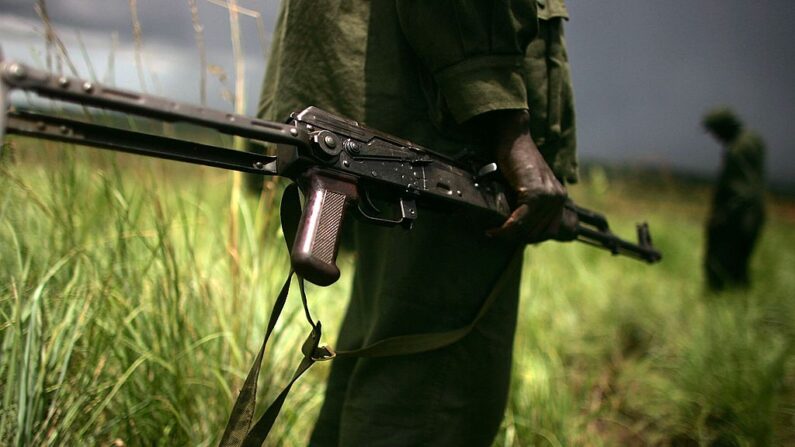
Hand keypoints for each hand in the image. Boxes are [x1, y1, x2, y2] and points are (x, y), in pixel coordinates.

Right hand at [471, 109, 568, 241]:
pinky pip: (520, 221)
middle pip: (537, 233)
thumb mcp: (526, 186)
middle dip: (515, 238)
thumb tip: (515, 229)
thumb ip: (527, 205)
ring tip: (493, 233)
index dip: (527, 238)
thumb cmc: (516, 160)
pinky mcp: (536, 194)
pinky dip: (506, 228)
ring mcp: (549, 197)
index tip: (509, 236)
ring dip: (509, 235)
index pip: (547, 232)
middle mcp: (558, 199)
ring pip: (528, 229)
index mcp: (559, 198)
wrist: (515, 137)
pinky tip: (495, 229)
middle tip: (496, 235)